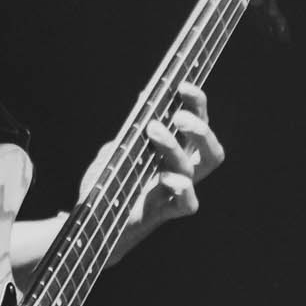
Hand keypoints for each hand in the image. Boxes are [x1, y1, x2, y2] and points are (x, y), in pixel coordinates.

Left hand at [81, 80, 224, 266]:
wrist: (93, 219)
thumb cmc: (110, 182)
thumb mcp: (118, 148)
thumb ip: (133, 128)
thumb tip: (146, 97)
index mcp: (175, 151)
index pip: (199, 122)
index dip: (197, 102)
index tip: (182, 86)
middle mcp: (182, 171)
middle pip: (211, 150)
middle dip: (199, 128)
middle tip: (177, 115)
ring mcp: (175, 192)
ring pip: (195, 169)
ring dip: (174, 145)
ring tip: (153, 130)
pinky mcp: (164, 212)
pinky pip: (188, 204)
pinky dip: (182, 188)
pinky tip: (165, 176)